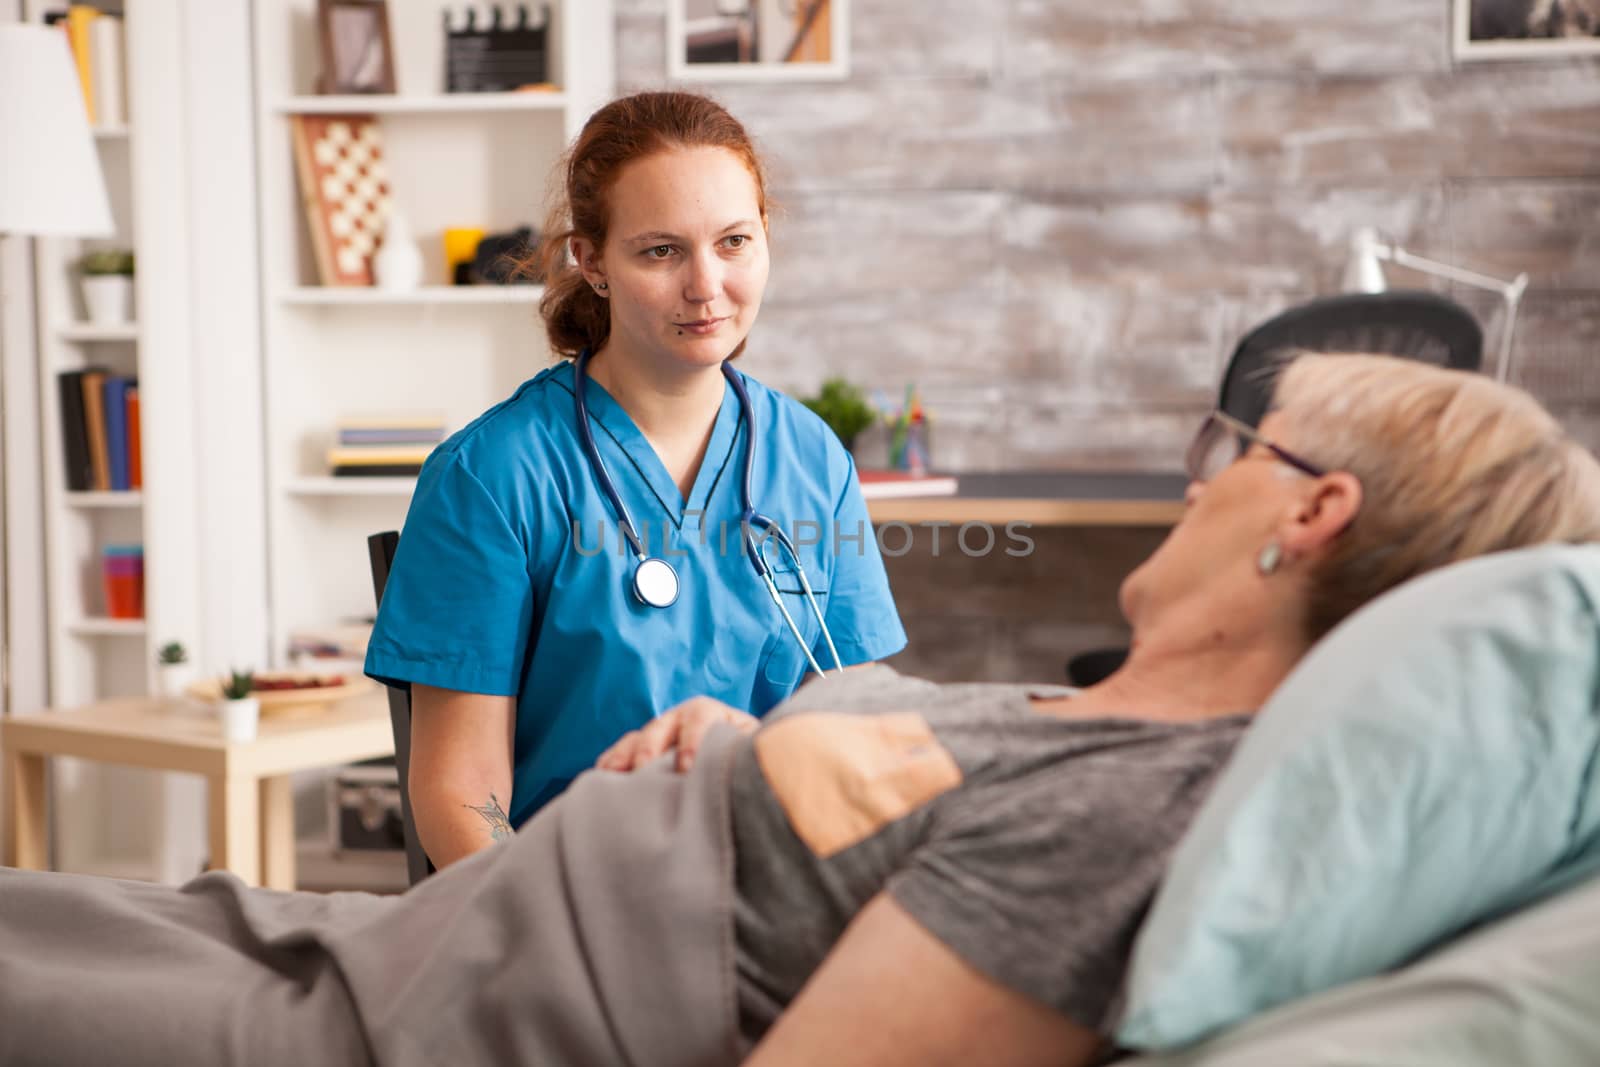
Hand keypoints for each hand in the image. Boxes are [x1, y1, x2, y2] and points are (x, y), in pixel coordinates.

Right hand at [595, 696, 758, 773]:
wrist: (739, 783)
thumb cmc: (750, 768)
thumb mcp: (754, 756)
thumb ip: (749, 755)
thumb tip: (745, 765)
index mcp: (715, 716)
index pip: (700, 716)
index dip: (692, 739)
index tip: (686, 767)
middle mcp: (682, 722)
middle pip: (660, 726)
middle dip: (650, 748)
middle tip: (644, 772)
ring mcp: (659, 738)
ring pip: (636, 740)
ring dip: (623, 757)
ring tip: (612, 776)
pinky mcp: (641, 758)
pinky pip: (619, 756)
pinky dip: (610, 767)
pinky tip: (602, 782)